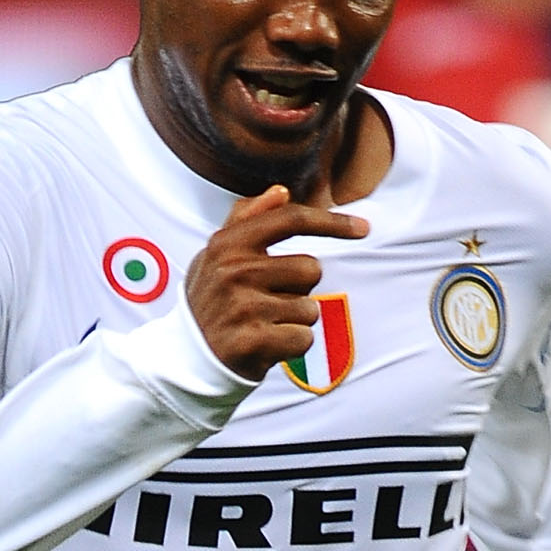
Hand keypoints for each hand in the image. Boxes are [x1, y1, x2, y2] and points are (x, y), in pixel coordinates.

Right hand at [185, 185, 369, 382]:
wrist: (186, 358)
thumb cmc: (211, 300)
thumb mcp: (216, 254)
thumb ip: (247, 218)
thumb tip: (281, 192)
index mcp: (228, 244)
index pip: (290, 220)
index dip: (332, 222)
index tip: (364, 227)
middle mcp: (234, 272)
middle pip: (310, 269)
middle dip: (300, 288)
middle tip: (271, 301)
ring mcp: (242, 308)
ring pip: (309, 308)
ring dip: (296, 319)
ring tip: (266, 324)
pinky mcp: (252, 342)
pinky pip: (303, 338)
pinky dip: (293, 345)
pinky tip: (269, 345)